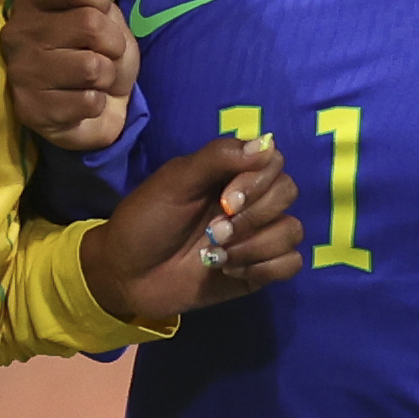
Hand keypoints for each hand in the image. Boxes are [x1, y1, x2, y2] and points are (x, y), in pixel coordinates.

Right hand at [6, 0, 136, 153]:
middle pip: (89, 24)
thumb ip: (104, 11)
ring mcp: (19, 72)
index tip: (102, 16)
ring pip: (92, 67)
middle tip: (105, 57)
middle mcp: (17, 32)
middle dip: (114, 45)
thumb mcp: (108, 21)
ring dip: (107, 78)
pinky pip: (89, 102)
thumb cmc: (98, 55)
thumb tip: (98, 22)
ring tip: (93, 82)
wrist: (93, 110)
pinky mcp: (30, 110)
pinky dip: (97, 105)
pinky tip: (80, 104)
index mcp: (31, 0)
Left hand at [84, 135, 301, 326]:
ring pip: (292, 231)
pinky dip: (265, 269)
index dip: (257, 182)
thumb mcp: (175, 181)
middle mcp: (249, 202)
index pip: (274, 162)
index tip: (225, 200)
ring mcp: (255, 237)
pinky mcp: (257, 271)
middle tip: (214, 232)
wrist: (126, 274)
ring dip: (255, 246)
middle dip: (253, 217)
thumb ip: (218, 157)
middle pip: (288, 193)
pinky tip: (231, 272)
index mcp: (231, 174)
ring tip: (216, 256)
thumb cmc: (145, 221)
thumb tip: (267, 143)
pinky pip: (291, 264)